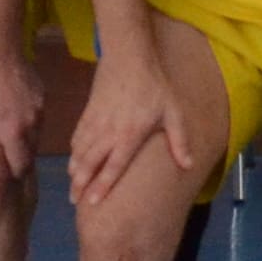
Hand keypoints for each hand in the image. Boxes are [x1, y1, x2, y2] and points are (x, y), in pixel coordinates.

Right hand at [73, 54, 210, 211]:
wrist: (129, 56)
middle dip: (81, 184)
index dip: (102, 186)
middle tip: (75, 201)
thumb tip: (188, 166)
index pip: (114, 166)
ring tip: (73, 187)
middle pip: (90, 163)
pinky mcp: (88, 112)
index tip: (93, 203)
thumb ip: (179, 140)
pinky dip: (73, 152)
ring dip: (75, 170)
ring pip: (80, 151)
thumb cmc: (154, 85)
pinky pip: (77, 136)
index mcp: (129, 134)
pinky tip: (73, 161)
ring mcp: (95, 122)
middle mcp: (108, 131)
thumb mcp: (173, 111)